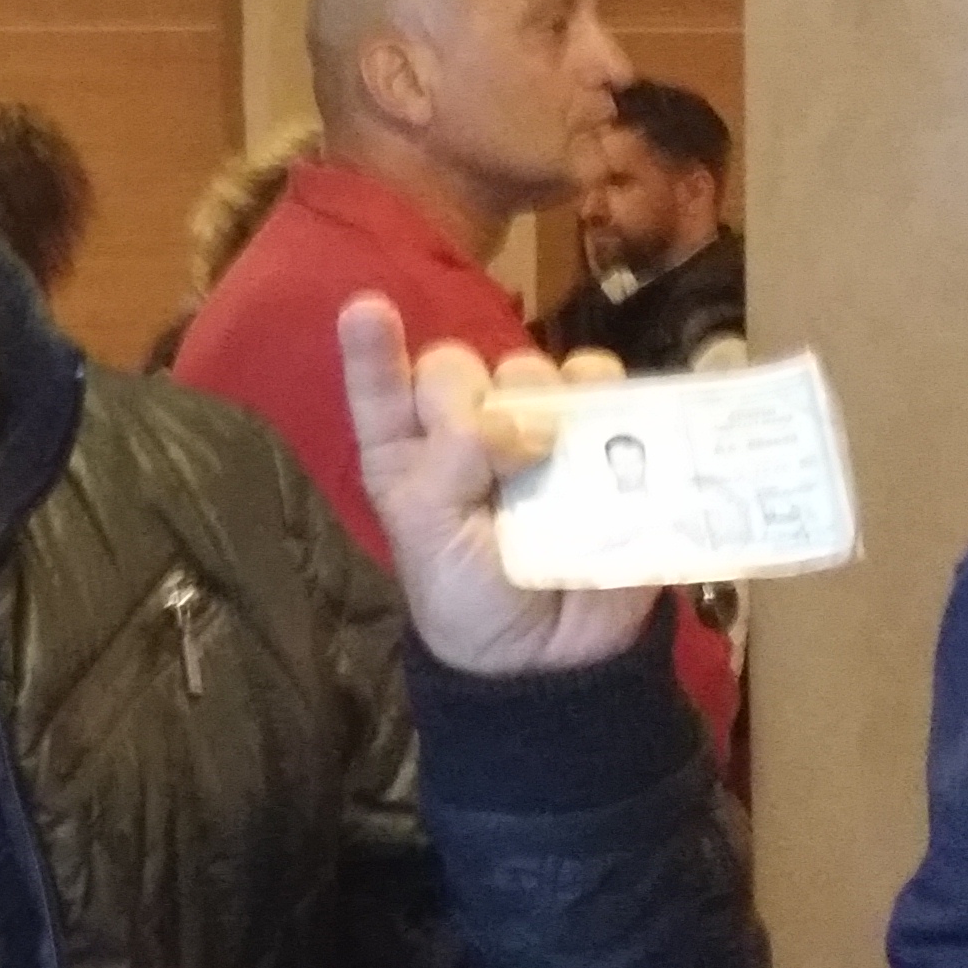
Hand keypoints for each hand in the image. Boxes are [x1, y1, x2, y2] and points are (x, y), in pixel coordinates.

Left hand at [339, 294, 661, 675]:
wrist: (548, 657)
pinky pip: (600, 384)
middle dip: (468, 395)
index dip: (372, 350)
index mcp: (407, 453)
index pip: (380, 388)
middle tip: (492, 454)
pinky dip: (600, 385)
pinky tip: (599, 406)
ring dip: (536, 391)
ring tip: (545, 449)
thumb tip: (515, 417)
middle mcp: (464, 430)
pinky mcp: (596, 437)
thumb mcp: (430, 536)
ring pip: (529, 368)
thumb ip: (452, 463)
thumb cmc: (469, 594)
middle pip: (459, 366)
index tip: (367, 311)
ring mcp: (534, 428)